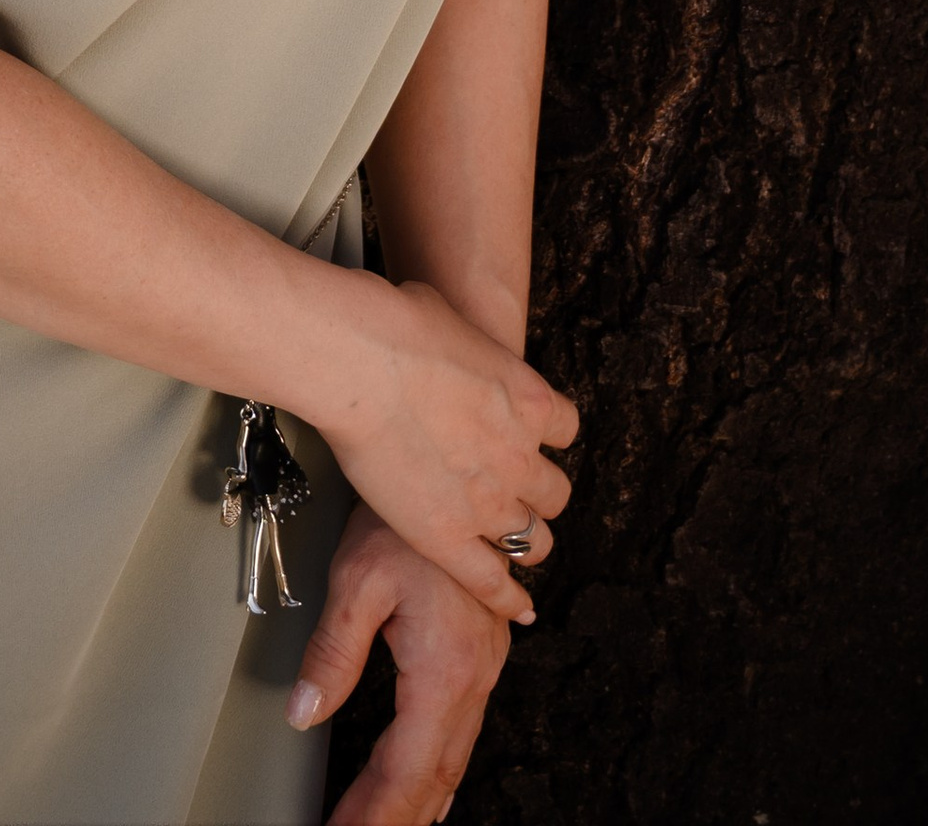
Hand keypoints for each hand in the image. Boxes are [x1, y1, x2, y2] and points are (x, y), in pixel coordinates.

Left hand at [287, 504, 511, 822]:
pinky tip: (430, 787)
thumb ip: (333, 653)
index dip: (372, 812)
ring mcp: (485, 667)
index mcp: (445, 670)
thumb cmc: (403, 516)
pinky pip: (463, 730)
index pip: (404, 769)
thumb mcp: (357, 578)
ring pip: (452, 757)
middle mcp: (474, 678)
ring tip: (383, 825)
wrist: (459, 469)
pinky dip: (440, 768)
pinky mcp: (484, 653)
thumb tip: (304, 713)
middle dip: (393, 817)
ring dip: (417, 800)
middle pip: (432, 775)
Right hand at [315, 277, 573, 618]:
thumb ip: (461, 350)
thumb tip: (442, 344)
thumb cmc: (394, 326)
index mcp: (528, 400)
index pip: (564, 429)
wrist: (363, 362)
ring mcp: (489, 502)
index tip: (525, 440)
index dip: (542, 437)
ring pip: (534, 540)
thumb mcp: (449, 319)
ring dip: (524, 540)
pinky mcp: (449, 538)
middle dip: (535, 493)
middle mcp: (520, 456)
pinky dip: (507, 597)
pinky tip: (514, 607)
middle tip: (512, 494)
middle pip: (555, 492)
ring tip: (510, 543)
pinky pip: (493, 581)